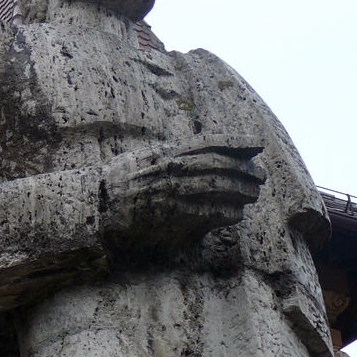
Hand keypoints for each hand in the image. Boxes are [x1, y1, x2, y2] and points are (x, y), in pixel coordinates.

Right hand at [102, 135, 264, 255]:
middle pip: (219, 164)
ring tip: (254, 194)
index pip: (209, 142)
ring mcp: (170, 190)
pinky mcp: (168, 214)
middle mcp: (171, 167)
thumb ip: (171, 155)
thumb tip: (197, 155)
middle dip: (245, 169)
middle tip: (262, 175)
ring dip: (240, 190)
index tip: (257, 145)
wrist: (95, 204)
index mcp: (167, 151)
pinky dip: (225, 211)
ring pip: (217, 186)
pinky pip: (206, 211)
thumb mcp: (145, 157)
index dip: (236, 143)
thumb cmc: (120, 181)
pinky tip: (237, 214)